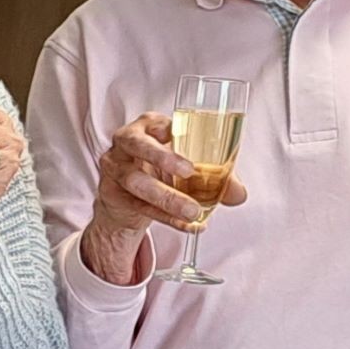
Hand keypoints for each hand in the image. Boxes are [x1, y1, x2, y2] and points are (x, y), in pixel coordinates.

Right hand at [80, 113, 246, 279]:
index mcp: (149, 127)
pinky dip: (164, 217)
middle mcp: (127, 142)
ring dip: (166, 197)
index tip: (187, 142)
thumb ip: (216, 177)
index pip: (156, 122)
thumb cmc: (160, 172)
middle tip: (189, 172)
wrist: (127, 200)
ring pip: (135, 180)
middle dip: (163, 158)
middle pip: (138, 145)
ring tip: (192, 211)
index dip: (170, 131)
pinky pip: (138, 206)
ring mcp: (115, 167)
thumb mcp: (188, 169)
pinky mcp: (111, 193)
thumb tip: (238, 193)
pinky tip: (185, 225)